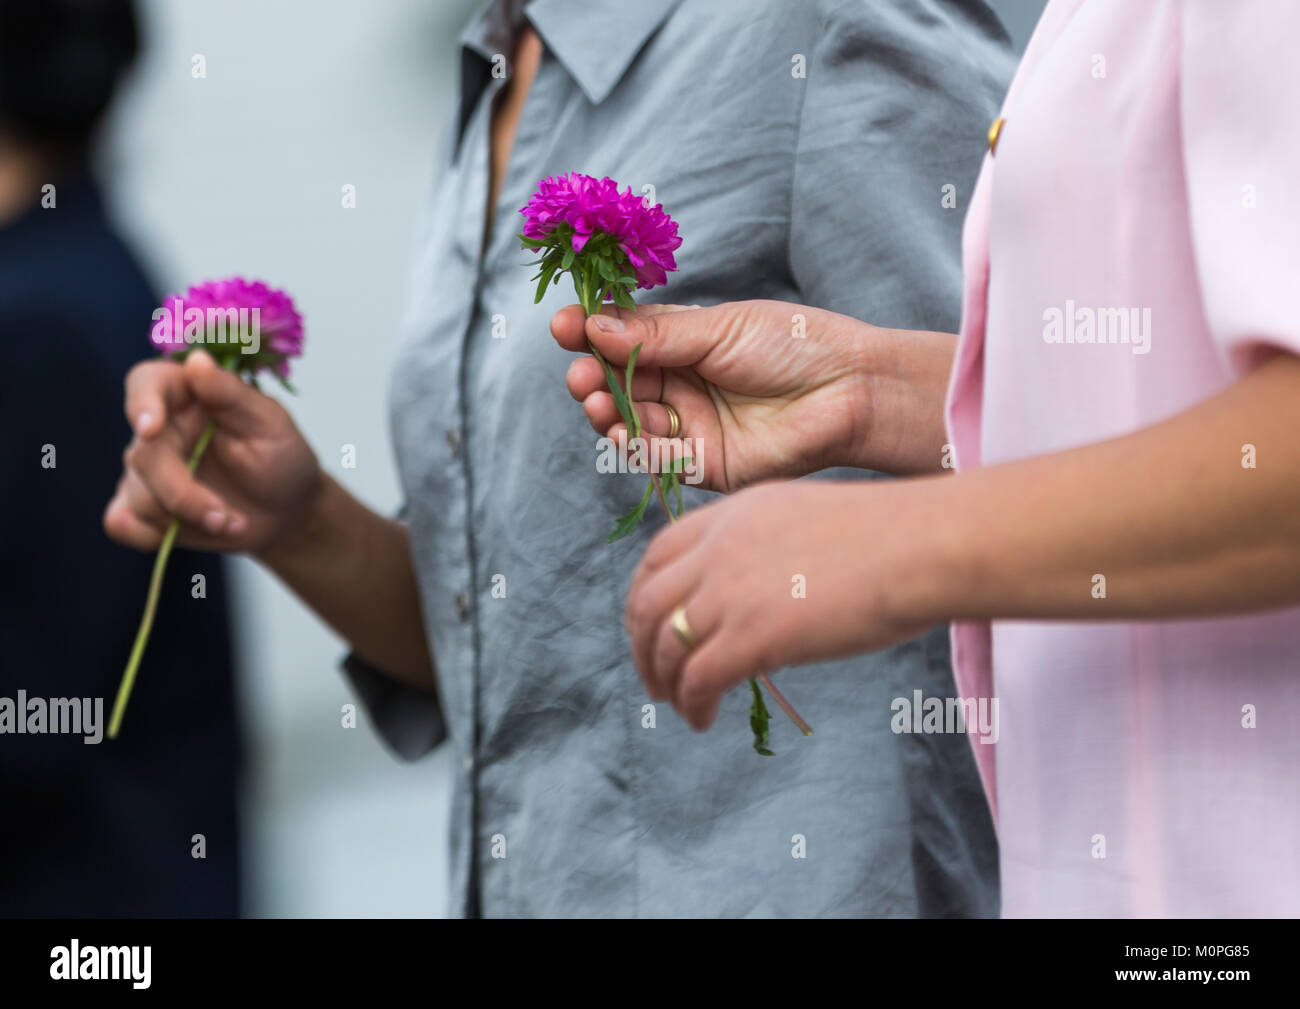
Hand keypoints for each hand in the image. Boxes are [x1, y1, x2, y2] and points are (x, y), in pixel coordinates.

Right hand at [104, 350, 322, 558]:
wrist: (287, 511)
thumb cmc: (283, 459)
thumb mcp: (271, 424)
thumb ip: (232, 394)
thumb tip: (197, 360)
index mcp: (188, 395)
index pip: (147, 383)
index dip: (142, 403)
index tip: (151, 429)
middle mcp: (160, 429)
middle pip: (142, 456)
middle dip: (184, 495)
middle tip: (226, 517)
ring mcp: (147, 470)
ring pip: (137, 495)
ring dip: (187, 520)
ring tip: (232, 523)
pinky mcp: (143, 506)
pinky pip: (122, 523)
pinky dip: (151, 536)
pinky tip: (186, 534)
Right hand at [551, 300, 953, 491]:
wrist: (848, 389)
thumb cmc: (794, 344)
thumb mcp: (718, 328)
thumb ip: (655, 335)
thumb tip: (592, 327)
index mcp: (682, 343)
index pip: (621, 339)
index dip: (589, 335)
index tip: (563, 328)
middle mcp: (680, 385)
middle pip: (616, 383)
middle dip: (591, 378)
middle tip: (579, 375)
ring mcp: (689, 425)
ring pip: (629, 422)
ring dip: (605, 413)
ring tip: (594, 400)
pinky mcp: (703, 464)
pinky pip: (656, 459)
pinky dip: (633, 447)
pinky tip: (621, 432)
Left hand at [624, 480, 936, 728]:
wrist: (921, 546)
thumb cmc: (891, 537)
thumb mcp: (806, 519)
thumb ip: (769, 546)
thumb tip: (763, 590)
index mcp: (733, 515)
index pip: (658, 554)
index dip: (645, 594)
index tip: (651, 623)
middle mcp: (720, 549)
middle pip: (646, 602)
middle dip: (641, 645)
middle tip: (656, 675)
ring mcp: (731, 592)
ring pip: (665, 645)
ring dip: (663, 681)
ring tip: (679, 704)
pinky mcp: (753, 636)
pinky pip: (697, 679)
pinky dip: (691, 704)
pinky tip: (704, 719)